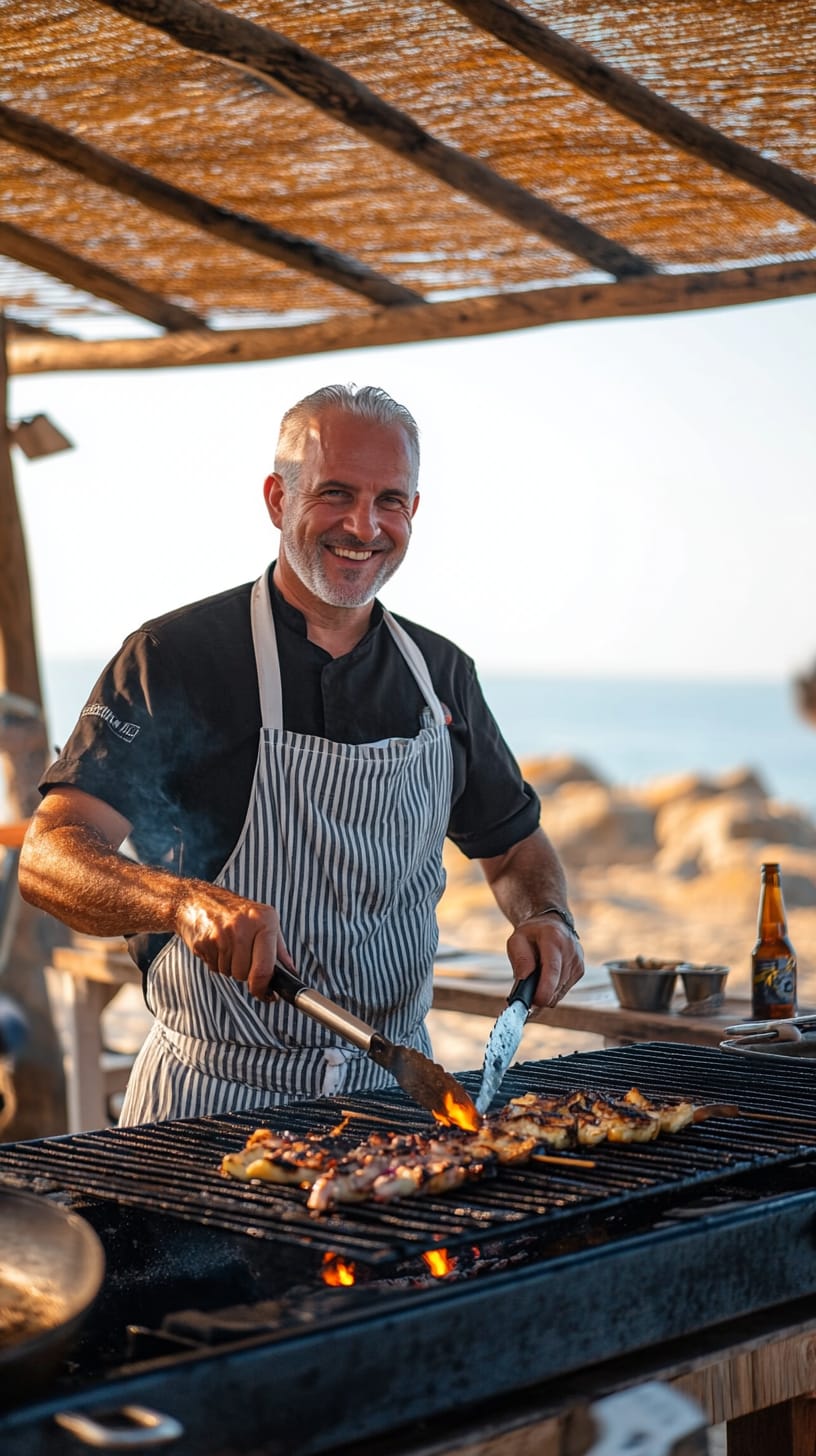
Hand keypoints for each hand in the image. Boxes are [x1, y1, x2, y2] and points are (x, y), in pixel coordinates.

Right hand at [175, 882, 294, 999]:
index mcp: (264, 921)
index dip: (263, 987)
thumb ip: (279, 948)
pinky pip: (214, 967)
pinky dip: (216, 962)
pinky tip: (216, 945)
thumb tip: (291, 972)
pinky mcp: (203, 942)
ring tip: (228, 946)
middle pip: (244, 974)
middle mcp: (242, 926)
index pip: (264, 968)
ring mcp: (220, 934)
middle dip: (244, 971)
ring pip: (229, 973)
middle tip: (241, 953)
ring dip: (229, 966)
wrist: (197, 899)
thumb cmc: (235, 910)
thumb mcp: (264, 920)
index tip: (265, 993)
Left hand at [505, 913, 584, 1007]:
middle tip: (524, 996)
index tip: (533, 1002)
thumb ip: (520, 959)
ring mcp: (577, 961)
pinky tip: (545, 979)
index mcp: (553, 938)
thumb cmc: (531, 934)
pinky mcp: (580, 970)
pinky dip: (552, 990)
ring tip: (534, 982)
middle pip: (556, 985)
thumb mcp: (516, 940)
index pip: (552, 969)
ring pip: (559, 992)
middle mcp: (570, 950)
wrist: (550, 924)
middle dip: (539, 995)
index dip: (544, 989)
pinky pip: (563, 991)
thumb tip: (523, 982)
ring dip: (545, 993)